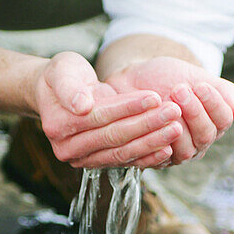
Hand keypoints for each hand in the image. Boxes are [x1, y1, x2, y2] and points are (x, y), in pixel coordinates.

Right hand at [33, 51, 182, 168]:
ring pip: (122, 153)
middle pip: (114, 137)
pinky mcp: (98, 161)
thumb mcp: (61, 71)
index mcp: (58, 126)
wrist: (57, 92)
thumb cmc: (62, 76)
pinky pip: (125, 161)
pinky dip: (147, 157)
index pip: (100, 117)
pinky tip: (167, 149)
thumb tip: (81, 105)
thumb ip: (68, 87)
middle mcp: (68, 149)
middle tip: (173, 112)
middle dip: (146, 124)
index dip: (128, 107)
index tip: (155, 97)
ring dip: (151, 141)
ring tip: (176, 128)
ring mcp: (83, 159)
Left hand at [105, 57, 233, 164]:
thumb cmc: (168, 77)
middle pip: (206, 135)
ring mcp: (177, 153)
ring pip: (186, 149)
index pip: (223, 120)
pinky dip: (157, 143)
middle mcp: (198, 142)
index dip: (213, 104)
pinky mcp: (155, 159)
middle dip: (194, 112)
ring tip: (165, 104)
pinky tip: (153, 125)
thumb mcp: (196, 77)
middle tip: (179, 90)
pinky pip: (158, 158)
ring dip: (176, 126)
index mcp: (213, 123)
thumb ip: (220, 91)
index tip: (199, 86)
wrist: (133, 79)